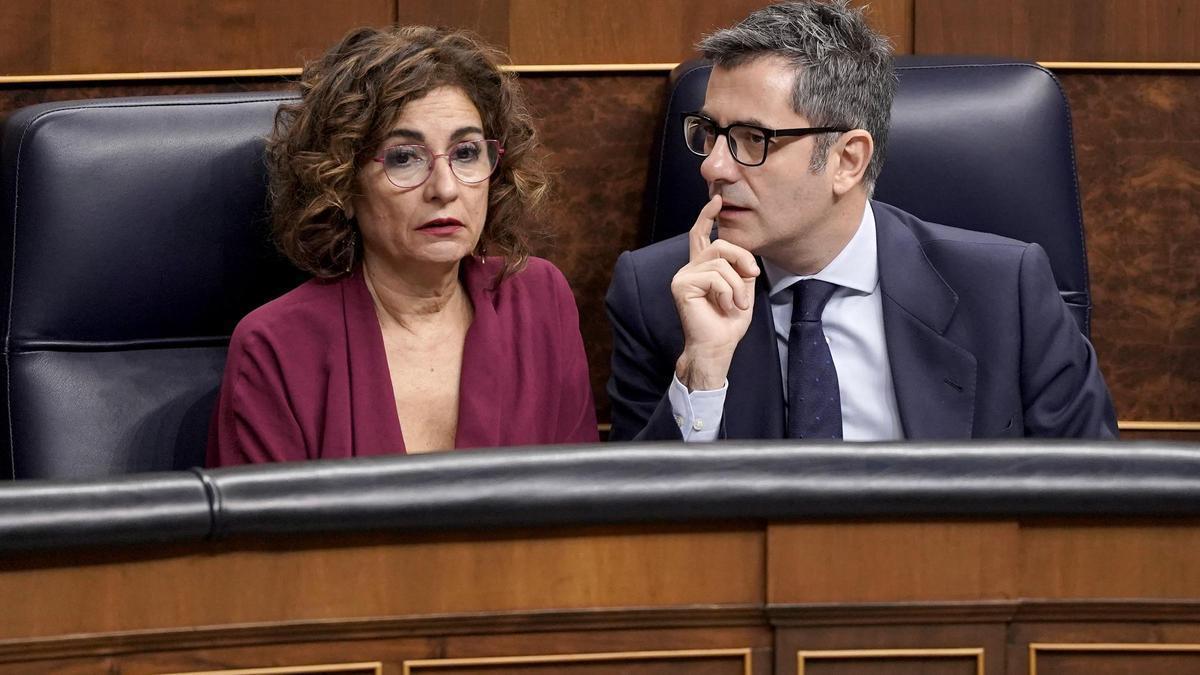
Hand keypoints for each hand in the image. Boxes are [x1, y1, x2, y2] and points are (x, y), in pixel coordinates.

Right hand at [670, 195, 759, 390]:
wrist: (717, 347)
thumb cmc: (728, 323)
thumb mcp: (743, 289)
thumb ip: (742, 268)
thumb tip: (745, 257)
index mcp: (702, 268)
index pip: (701, 235)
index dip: (707, 216)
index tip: (717, 199)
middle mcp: (689, 268)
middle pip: (720, 245)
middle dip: (742, 259)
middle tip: (753, 276)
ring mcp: (683, 276)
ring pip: (721, 263)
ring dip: (737, 285)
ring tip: (736, 304)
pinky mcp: (682, 285)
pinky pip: (715, 276)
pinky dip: (728, 292)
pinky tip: (725, 306)